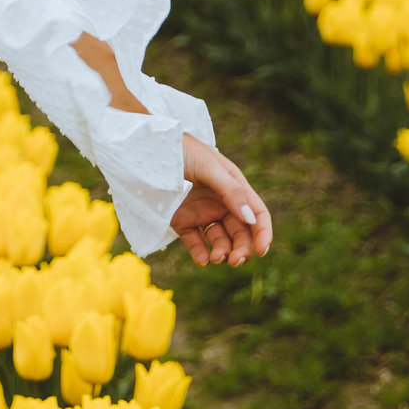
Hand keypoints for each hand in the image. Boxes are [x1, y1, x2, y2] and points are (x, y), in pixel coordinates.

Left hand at [170, 132, 272, 266]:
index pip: (256, 214)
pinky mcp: (182, 221)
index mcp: (234, 188)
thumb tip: (250, 219)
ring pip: (220, 241)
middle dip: (241, 249)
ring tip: (215, 258)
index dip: (263, 233)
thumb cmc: (183, 149)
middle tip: (234, 260)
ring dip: (222, 253)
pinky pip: (195, 242)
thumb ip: (230, 191)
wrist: (146, 148)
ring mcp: (202, 213)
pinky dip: (200, 254)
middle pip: (240, 233)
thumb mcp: (209, 166)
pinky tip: (202, 259)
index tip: (261, 250)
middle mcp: (221, 204)